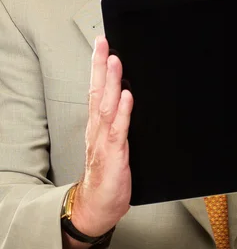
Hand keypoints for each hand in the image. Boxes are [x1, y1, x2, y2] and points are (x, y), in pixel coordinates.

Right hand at [71, 36, 132, 236]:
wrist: (98, 205)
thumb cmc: (108, 172)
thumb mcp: (113, 140)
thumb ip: (118, 118)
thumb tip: (128, 93)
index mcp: (97, 124)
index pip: (96, 89)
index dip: (98, 66)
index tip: (102, 45)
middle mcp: (97, 128)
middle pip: (97, 91)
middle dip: (101, 66)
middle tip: (104, 43)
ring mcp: (104, 140)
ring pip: (105, 106)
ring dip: (111, 82)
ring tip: (115, 61)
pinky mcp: (114, 154)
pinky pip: (118, 129)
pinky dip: (123, 112)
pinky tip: (126, 96)